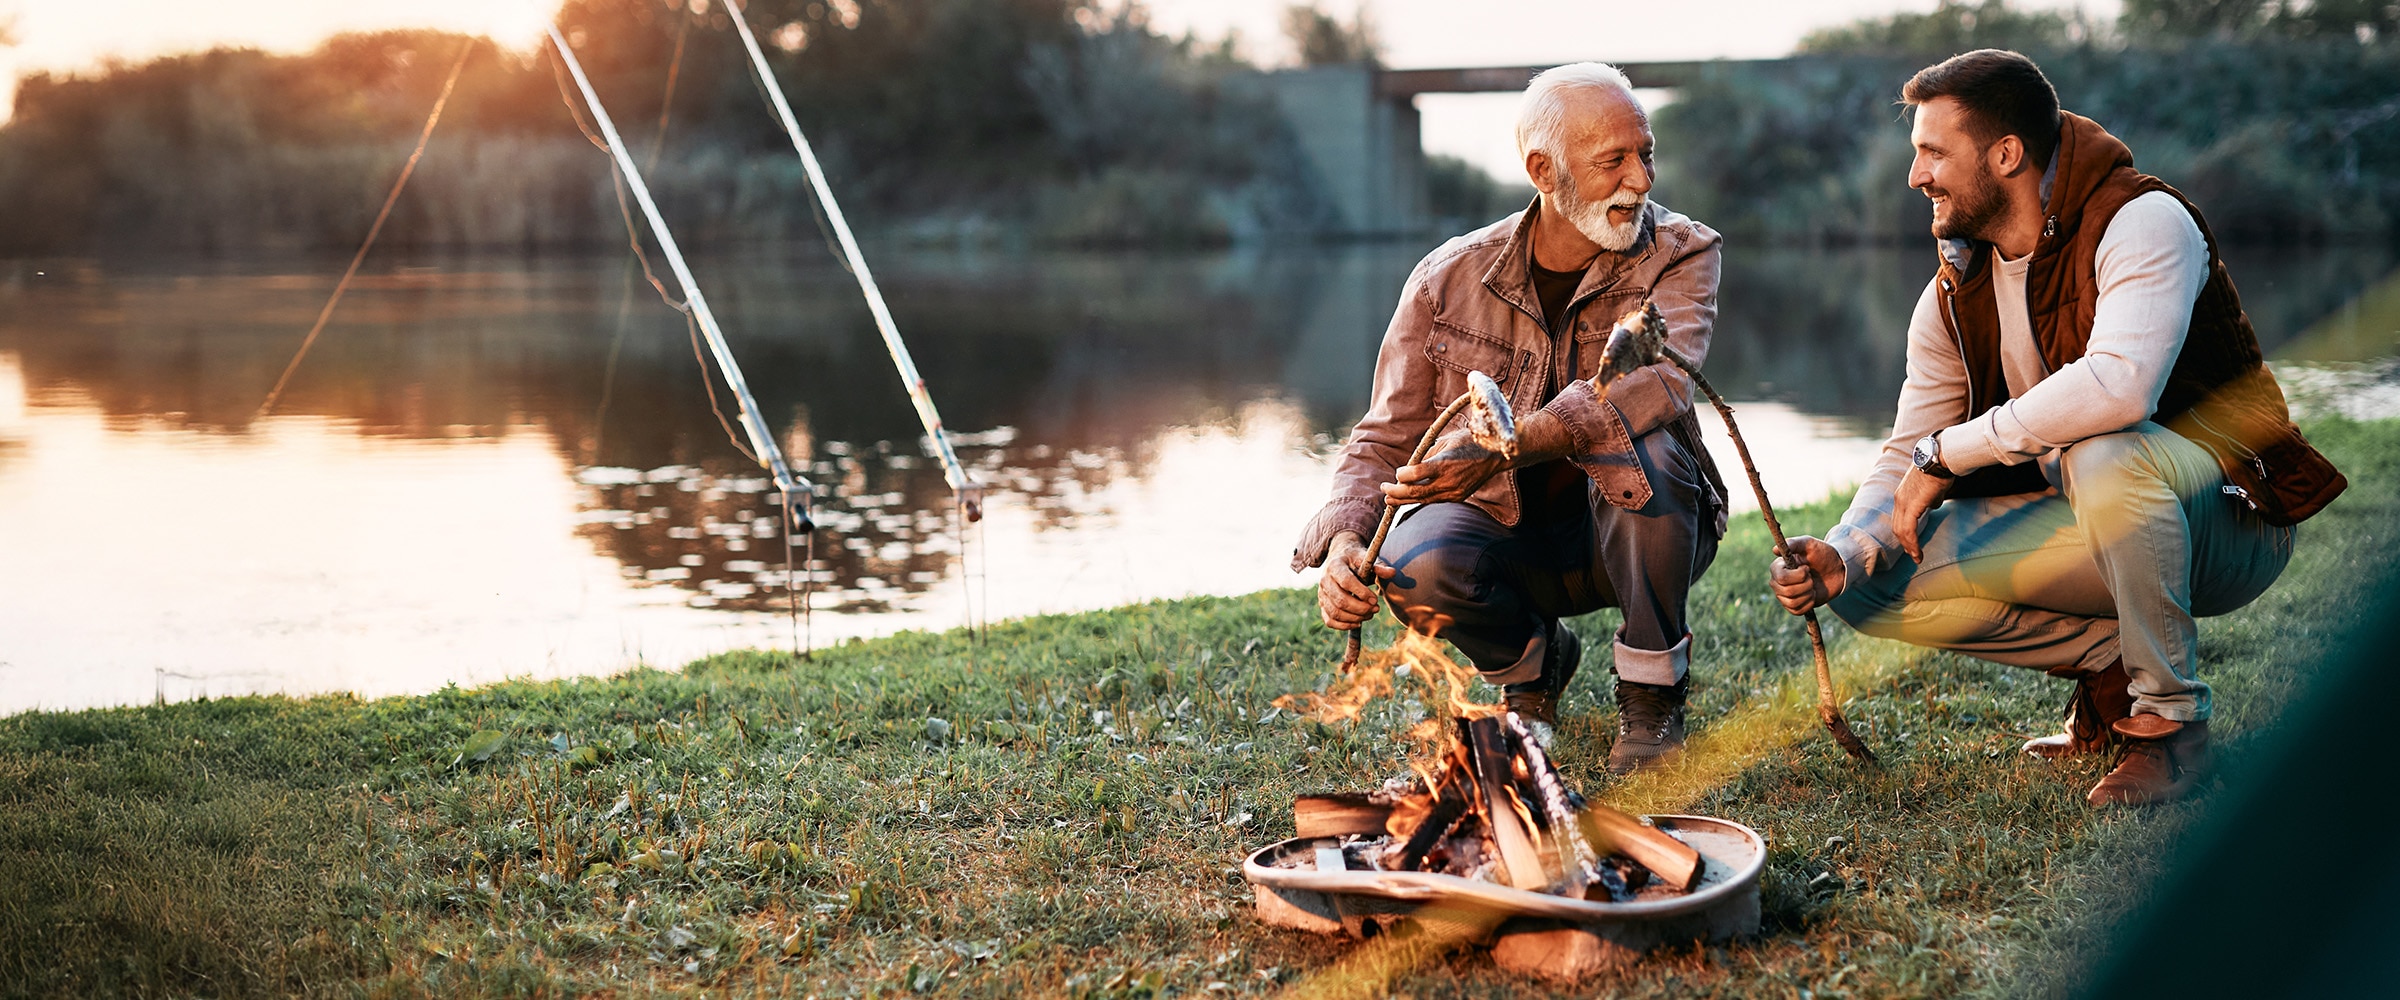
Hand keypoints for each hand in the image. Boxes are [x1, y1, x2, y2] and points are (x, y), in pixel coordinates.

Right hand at [1317, 531, 1391, 629]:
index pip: (1346, 582)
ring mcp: (1321, 594)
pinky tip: (1358, 622)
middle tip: (1376, 609)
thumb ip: (1379, 566)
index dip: (1362, 593)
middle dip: (1361, 609)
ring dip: (1355, 618)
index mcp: (1335, 566)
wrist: (1340, 559)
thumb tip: (1392, 573)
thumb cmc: (1355, 560)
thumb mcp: (1366, 558)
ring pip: (1335, 613)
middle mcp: (1324, 580)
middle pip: (1340, 601)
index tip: (1375, 599)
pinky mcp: (1322, 605)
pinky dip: (1344, 625)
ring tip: (1370, 614)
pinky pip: (1330, 621)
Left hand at [1382, 428, 1510, 505]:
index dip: (1402, 475)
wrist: (1495, 455)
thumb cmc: (1469, 442)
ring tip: (1389, 499)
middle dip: (1396, 492)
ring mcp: (1454, 492)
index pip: (1415, 474)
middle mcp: (1448, 480)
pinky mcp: (1457, 497)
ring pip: (1423, 500)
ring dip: (1403, 500)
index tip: (1397, 473)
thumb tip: (1410, 466)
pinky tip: (1408, 498)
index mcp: (1444, 463)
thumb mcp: (1446, 441)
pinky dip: (1419, 499)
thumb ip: (1427, 454)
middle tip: (1384, 488)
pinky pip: (1434, 500)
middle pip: (1415, 492)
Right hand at [1770, 535, 1845, 615]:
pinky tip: (1812, 594)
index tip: (1807, 568)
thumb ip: (1793, 543)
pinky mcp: (1793, 606)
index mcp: (1778, 567)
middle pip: (1787, 591)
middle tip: (1812, 577)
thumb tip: (1774, 550)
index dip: (1797, 576)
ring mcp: (1784, 595)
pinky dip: (1809, 603)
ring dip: (1808, 594)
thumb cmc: (1822, 554)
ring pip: (1792, 602)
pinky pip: (1797, 611)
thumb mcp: (1809, 544)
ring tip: (1812, 585)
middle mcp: (1777, 582)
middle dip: (1806, 585)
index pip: (1781, 577)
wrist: (1836, 569)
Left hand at [1891, 467, 1954, 561]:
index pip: (1899, 519)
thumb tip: (1932, 505)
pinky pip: (1908, 529)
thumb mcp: (1933, 489)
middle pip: (1897, 527)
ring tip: (1916, 557)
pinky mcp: (1911, 506)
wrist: (1940, 458)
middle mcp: (1899, 499)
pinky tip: (1917, 551)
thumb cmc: (1940, 470)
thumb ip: (1930, 499)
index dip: (1904, 533)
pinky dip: (1912, 542)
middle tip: (1913, 554)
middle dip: (1904, 543)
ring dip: (1908, 546)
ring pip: (1901, 530)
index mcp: (1902, 495)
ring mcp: (1903, 502)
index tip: (1910, 544)